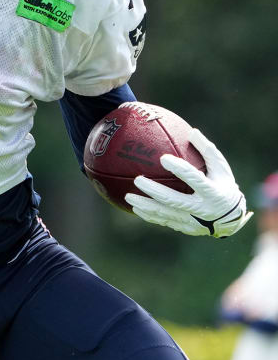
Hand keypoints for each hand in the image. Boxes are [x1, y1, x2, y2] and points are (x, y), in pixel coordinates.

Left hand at [125, 128, 252, 237]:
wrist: (231, 218)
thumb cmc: (222, 185)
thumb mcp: (221, 168)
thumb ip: (207, 151)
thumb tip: (192, 131)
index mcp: (213, 192)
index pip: (195, 179)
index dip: (180, 169)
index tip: (163, 158)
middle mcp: (203, 209)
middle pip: (175, 200)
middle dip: (155, 191)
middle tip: (138, 179)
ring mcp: (193, 221)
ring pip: (166, 214)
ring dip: (146, 206)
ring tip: (128, 196)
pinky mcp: (186, 228)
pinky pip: (164, 221)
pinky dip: (149, 215)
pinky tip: (135, 208)